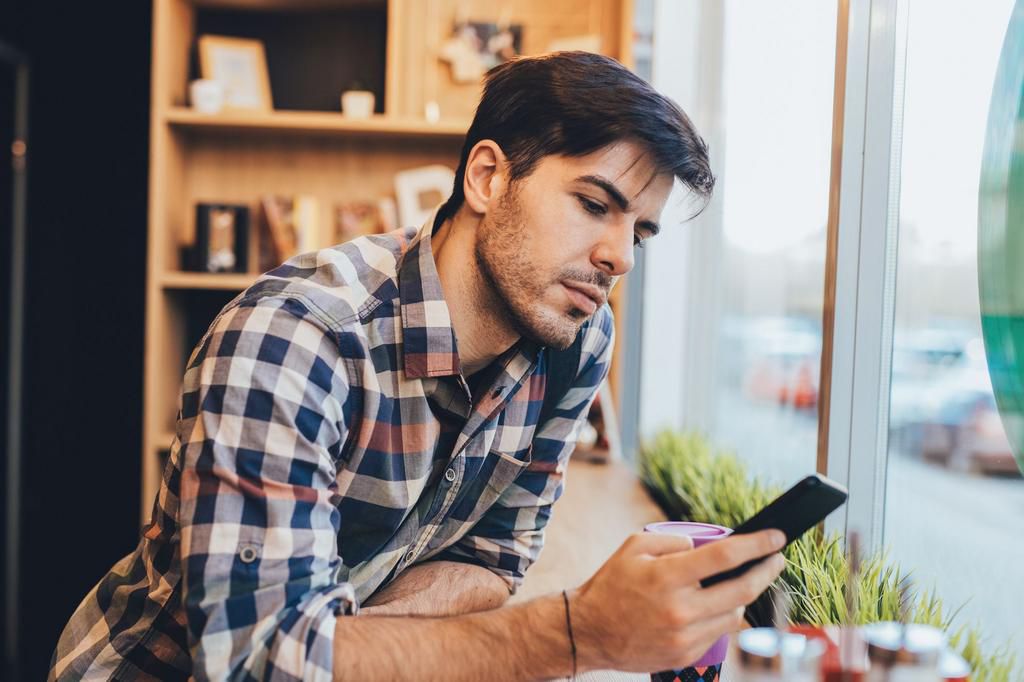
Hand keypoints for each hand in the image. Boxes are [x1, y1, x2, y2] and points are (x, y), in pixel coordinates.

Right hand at [569, 529, 786, 672]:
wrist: (589, 631)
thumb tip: (706, 547)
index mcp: (667, 577)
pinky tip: (711, 606)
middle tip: (777, 559)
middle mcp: (680, 609)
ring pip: (734, 614)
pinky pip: (718, 633)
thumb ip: (674, 541)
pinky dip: (720, 616)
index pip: (725, 557)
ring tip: (737, 582)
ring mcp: (685, 636)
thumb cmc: (611, 583)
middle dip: (767, 571)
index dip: (756, 545)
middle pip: (742, 589)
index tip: (777, 537)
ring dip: (742, 596)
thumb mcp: (634, 547)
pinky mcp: (685, 655)